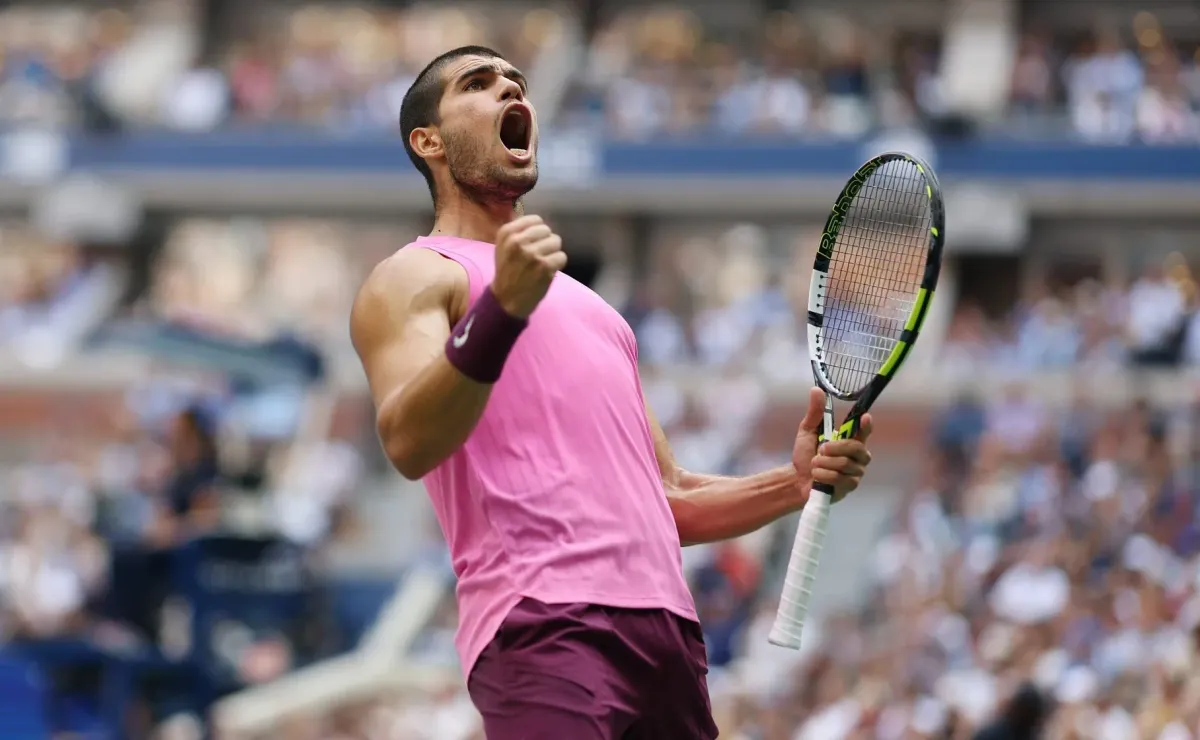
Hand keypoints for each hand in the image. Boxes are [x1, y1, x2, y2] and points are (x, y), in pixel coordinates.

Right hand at [492, 214, 566, 317]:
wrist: (506, 300)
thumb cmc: (507, 272)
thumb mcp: (503, 246)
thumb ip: (518, 231)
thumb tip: (539, 220)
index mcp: (507, 233)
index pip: (535, 220)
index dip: (539, 232)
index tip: (534, 243)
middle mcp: (517, 241)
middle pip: (547, 230)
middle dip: (546, 242)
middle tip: (539, 255)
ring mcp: (532, 254)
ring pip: (556, 242)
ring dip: (553, 253)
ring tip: (542, 263)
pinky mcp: (544, 267)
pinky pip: (562, 256)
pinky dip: (558, 264)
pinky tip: (548, 271)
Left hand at [792, 387, 872, 502]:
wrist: (797, 479)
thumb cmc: (806, 454)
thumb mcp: (807, 431)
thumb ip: (814, 413)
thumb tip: (816, 389)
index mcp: (850, 441)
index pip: (864, 431)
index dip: (866, 425)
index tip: (865, 417)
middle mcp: (858, 456)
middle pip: (855, 448)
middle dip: (835, 448)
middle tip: (820, 449)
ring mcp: (856, 472)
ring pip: (845, 464)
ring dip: (824, 463)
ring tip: (814, 464)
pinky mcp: (850, 487)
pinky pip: (840, 478)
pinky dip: (824, 475)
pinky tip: (817, 475)